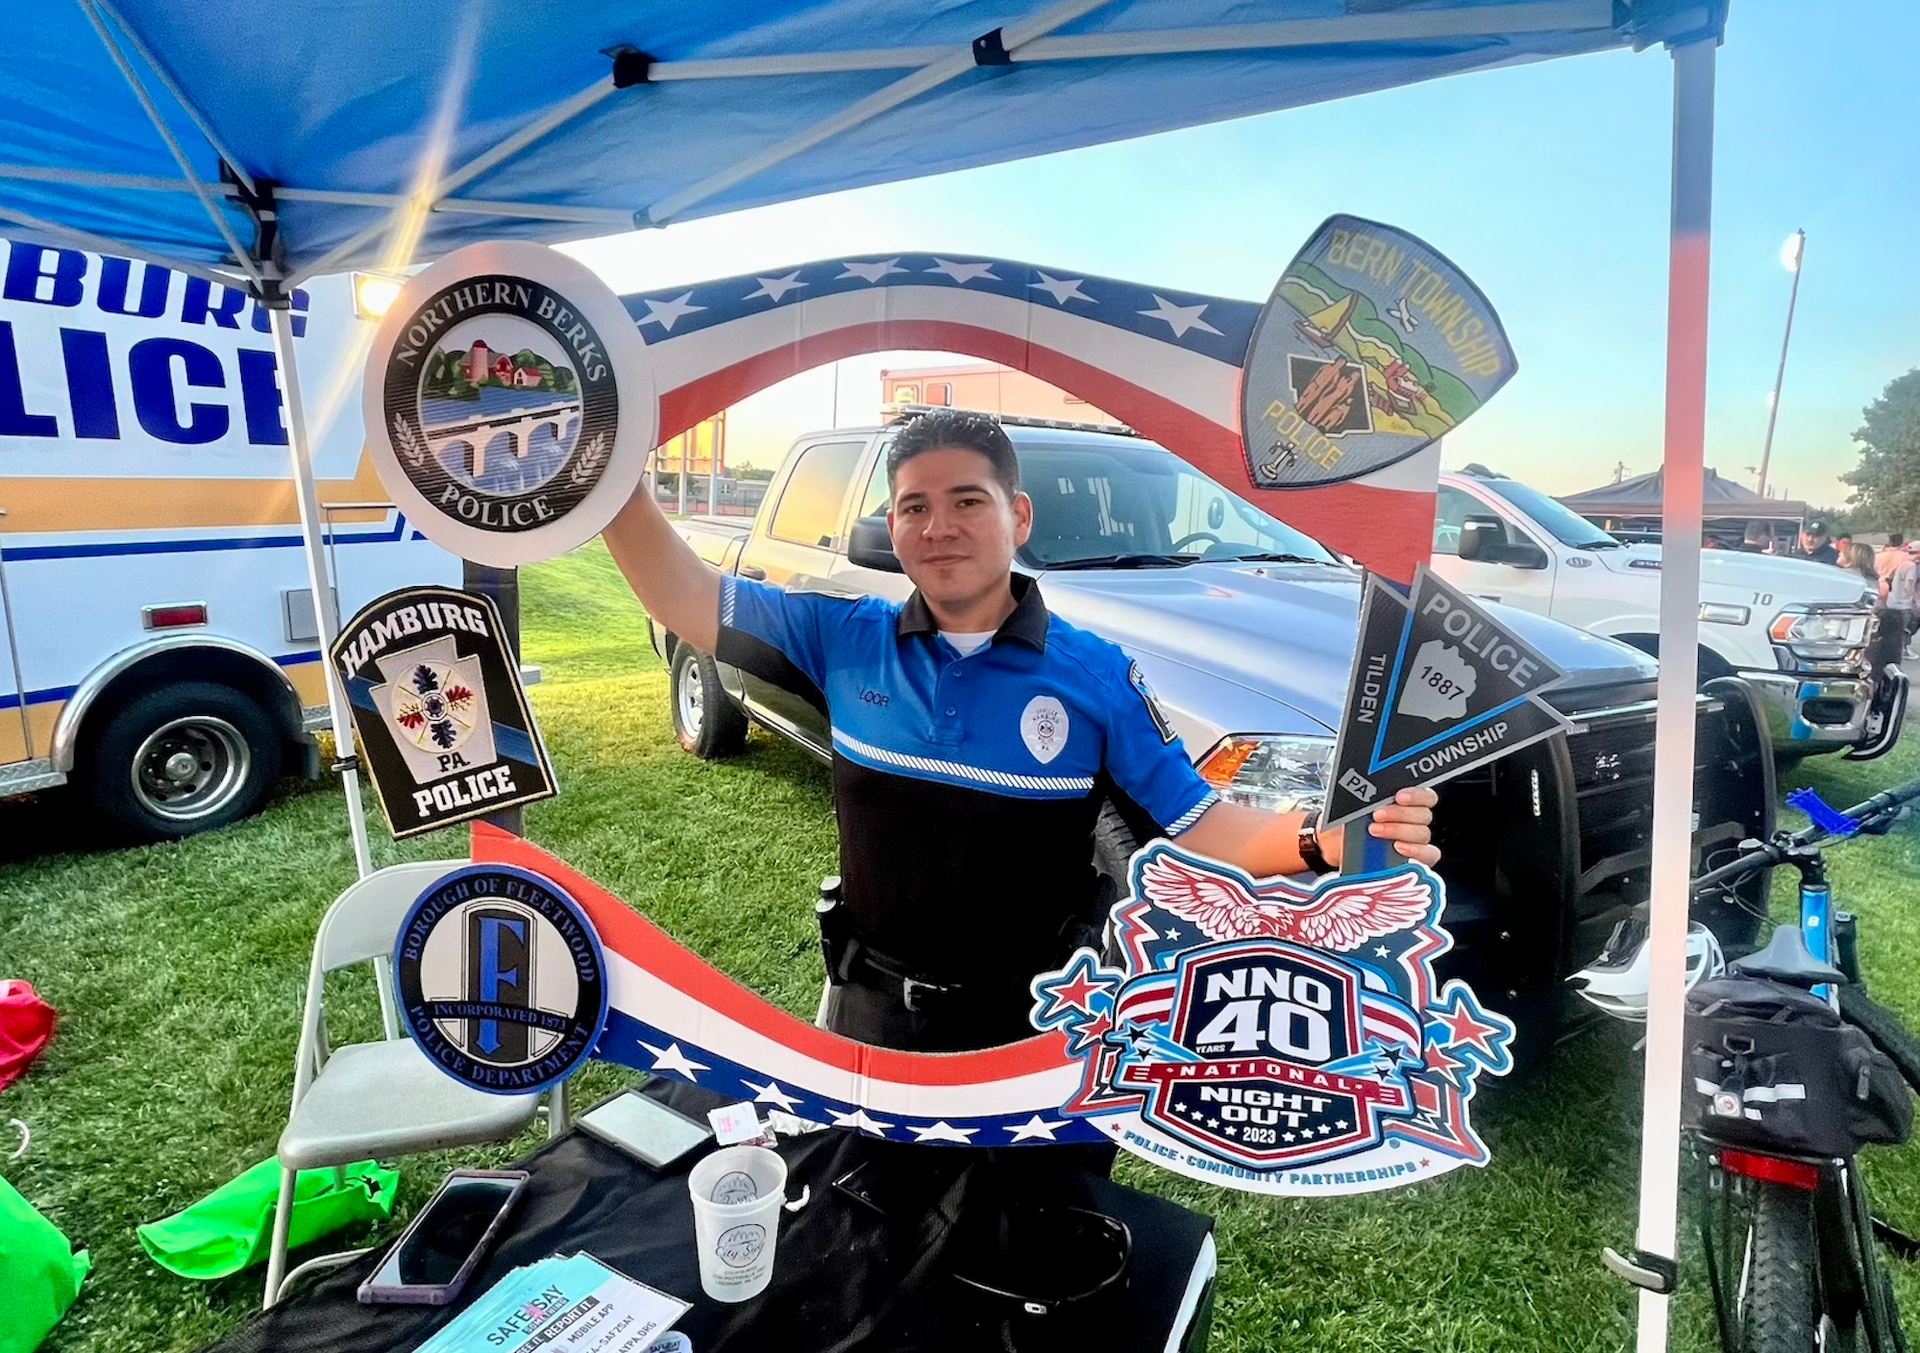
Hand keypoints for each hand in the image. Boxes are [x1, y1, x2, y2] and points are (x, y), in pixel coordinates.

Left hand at [1318, 788, 1438, 869]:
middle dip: (1399, 813)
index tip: (1399, 796)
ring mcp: (1414, 841)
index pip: (1426, 795)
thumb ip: (1371, 797)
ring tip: (1375, 831)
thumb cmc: (1348, 821)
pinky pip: (1428, 855)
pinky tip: (1398, 848)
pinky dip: (1416, 851)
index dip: (1417, 795)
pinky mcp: (1414, 859)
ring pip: (1423, 833)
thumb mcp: (1355, 805)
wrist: (1333, 844)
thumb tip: (1373, 790)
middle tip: (1377, 815)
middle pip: (1423, 814)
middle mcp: (1414, 820)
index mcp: (1406, 801)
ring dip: (1399, 830)